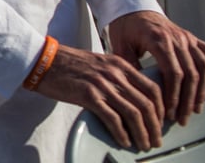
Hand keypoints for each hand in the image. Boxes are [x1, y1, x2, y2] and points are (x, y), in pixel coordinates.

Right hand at [32, 43, 164, 150]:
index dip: (161, 109)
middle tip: (155, 139)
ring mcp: (102, 84)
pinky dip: (121, 133)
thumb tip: (131, 98)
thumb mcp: (99, 63)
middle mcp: (114, 73)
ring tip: (143, 144)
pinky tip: (123, 141)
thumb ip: (116, 76)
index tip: (161, 122)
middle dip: (155, 126)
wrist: (43, 60)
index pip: (152, 88)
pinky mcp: (88, 95)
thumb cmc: (68, 63)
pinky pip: (113, 119)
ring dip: (142, 133)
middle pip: (146, 103)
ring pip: (133, 113)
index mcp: (119, 64)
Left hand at [108, 10, 204, 126]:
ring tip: (195, 109)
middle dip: (187, 100)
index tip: (170, 112)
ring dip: (201, 90)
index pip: (173, 72)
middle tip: (182, 119)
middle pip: (190, 73)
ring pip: (202, 66)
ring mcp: (186, 37)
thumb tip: (137, 90)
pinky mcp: (191, 37)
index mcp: (158, 39)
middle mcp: (176, 37)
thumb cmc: (124, 27)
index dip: (174, 95)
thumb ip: (128, 65)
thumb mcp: (119, 44)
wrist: (133, 7)